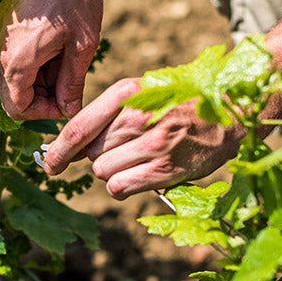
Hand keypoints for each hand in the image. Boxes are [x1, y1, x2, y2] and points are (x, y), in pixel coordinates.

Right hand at [0, 0, 102, 119]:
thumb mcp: (82, 43)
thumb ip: (72, 82)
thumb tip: (69, 109)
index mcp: (16, 61)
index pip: (18, 109)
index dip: (45, 113)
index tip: (68, 98)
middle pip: (13, 97)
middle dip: (42, 97)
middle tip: (70, 79)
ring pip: (12, 80)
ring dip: (38, 80)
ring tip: (65, 58)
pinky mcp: (0, 29)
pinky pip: (11, 60)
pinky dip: (32, 63)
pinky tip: (55, 45)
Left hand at [43, 79, 243, 198]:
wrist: (232, 110)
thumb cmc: (182, 103)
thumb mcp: (145, 94)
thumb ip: (111, 115)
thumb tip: (73, 146)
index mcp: (129, 92)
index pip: (80, 126)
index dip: (59, 150)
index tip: (49, 163)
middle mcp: (138, 117)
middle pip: (92, 152)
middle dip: (98, 157)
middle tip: (123, 151)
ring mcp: (153, 144)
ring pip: (103, 171)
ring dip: (112, 171)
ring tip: (138, 160)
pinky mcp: (166, 168)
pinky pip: (120, 187)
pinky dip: (122, 187)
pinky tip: (138, 177)